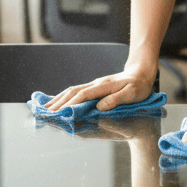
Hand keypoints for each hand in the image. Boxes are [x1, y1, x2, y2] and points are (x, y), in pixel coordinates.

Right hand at [42, 65, 156, 113]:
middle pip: (72, 92)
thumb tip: (99, 107)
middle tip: (45, 112)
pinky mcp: (95, 87)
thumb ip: (116, 99)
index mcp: (103, 86)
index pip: (83, 95)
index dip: (70, 104)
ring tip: (46, 108)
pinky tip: (58, 101)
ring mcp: (94, 84)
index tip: (59, 113)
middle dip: (58, 102)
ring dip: (58, 99)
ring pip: (72, 90)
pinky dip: (65, 96)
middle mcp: (96, 84)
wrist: (141, 73)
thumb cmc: (139, 85)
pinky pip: (76, 91)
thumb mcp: (132, 94)